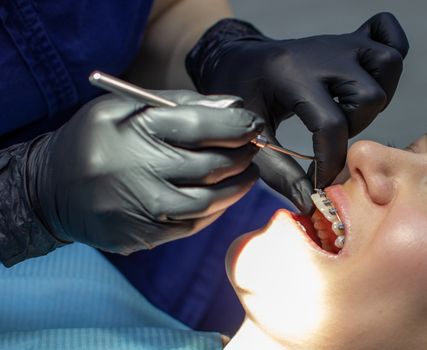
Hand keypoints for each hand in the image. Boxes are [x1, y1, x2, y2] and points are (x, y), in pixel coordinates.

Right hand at [28, 91, 263, 253]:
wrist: (53, 189)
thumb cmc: (94, 140)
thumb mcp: (126, 107)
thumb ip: (180, 103)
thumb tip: (232, 107)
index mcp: (137, 132)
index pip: (204, 127)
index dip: (238, 126)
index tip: (253, 124)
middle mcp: (143, 173)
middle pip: (214, 165)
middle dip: (243, 154)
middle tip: (253, 147)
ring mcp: (146, 209)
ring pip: (211, 199)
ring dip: (239, 184)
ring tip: (247, 171)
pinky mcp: (148, 234)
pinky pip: (197, 223)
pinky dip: (218, 207)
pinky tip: (223, 194)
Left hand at [187, 12, 408, 212]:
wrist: (238, 60)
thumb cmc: (239, 96)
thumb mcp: (249, 134)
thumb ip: (278, 171)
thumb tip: (307, 202)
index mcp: (290, 76)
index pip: (330, 123)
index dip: (331, 161)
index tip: (320, 181)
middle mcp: (321, 55)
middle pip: (369, 95)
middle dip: (355, 128)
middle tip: (329, 139)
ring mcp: (337, 44)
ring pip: (387, 64)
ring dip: (375, 98)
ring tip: (347, 114)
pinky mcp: (347, 40)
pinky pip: (388, 34)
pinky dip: (388, 57)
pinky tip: (366, 80)